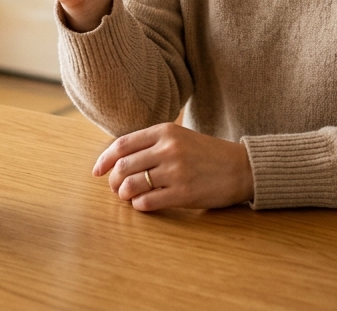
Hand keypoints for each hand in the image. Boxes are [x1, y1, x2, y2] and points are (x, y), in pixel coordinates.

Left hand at [93, 122, 253, 211]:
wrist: (240, 167)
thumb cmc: (206, 153)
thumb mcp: (180, 137)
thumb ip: (153, 143)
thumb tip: (119, 158)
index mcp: (165, 131)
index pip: (123, 144)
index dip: (104, 159)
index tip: (97, 171)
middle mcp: (168, 148)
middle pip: (124, 166)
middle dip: (113, 181)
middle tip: (115, 188)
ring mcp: (176, 171)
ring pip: (132, 185)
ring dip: (124, 194)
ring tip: (128, 197)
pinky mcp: (183, 193)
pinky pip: (148, 202)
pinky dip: (139, 206)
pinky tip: (143, 204)